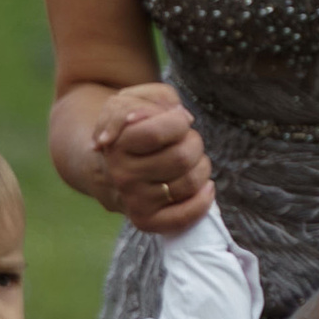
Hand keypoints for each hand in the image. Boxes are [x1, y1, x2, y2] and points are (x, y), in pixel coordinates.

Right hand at [88, 85, 212, 234]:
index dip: (177, 122)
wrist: (113, 164)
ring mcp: (133, 200)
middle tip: (184, 143)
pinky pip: (185, 217)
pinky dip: (203, 200)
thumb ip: (154, 97)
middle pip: (183, 157)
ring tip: (188, 163)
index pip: (158, 132)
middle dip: (193, 143)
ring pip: (192, 181)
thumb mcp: (136, 100)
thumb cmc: (134, 128)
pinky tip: (205, 187)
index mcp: (117, 144)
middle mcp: (122, 175)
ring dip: (201, 167)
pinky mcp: (146, 221)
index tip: (175, 121)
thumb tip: (179, 116)